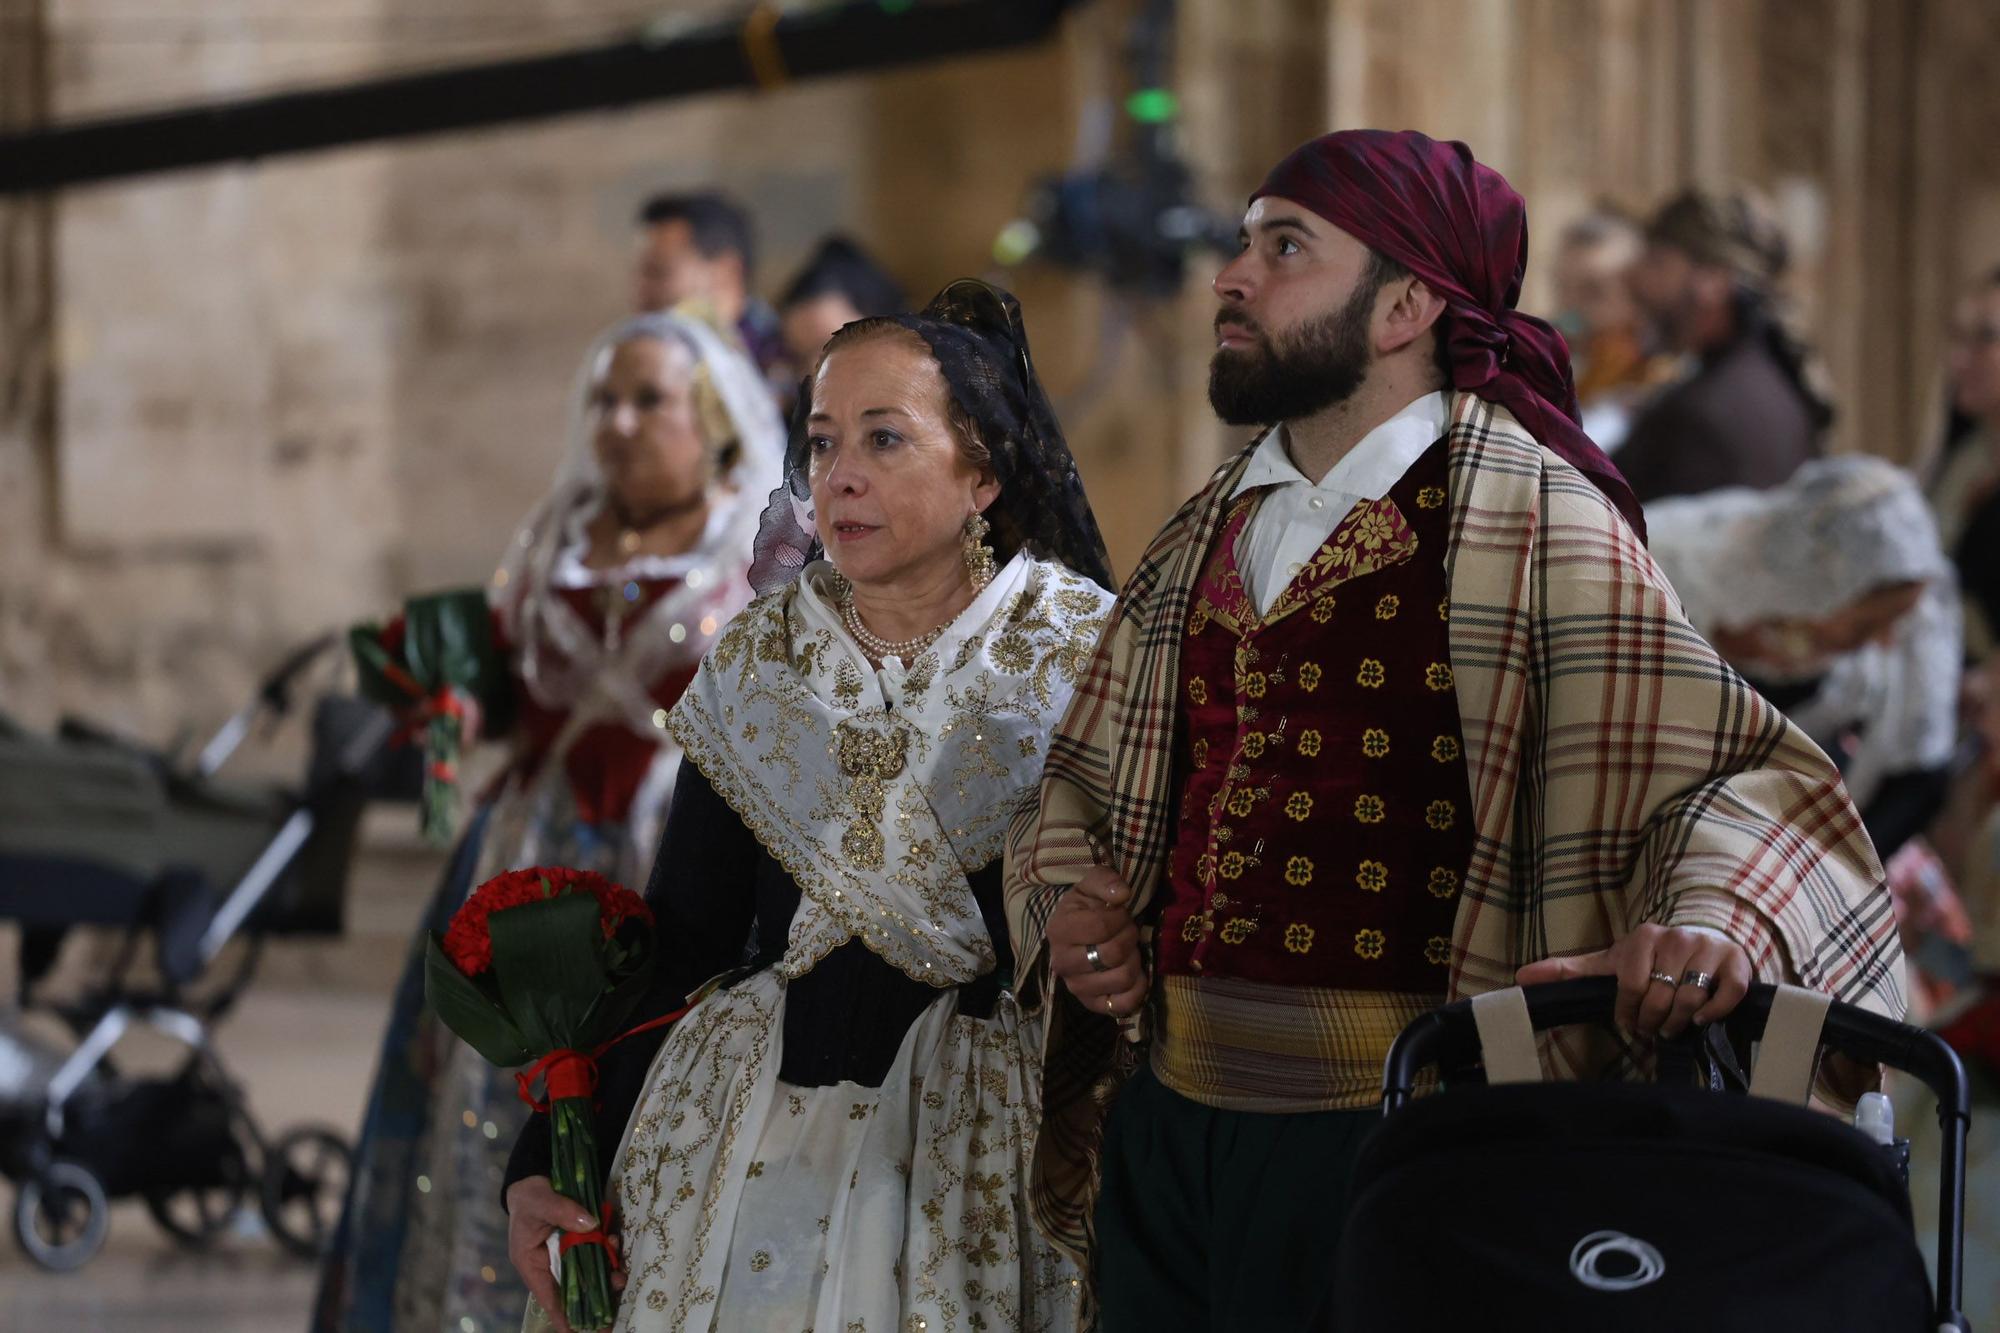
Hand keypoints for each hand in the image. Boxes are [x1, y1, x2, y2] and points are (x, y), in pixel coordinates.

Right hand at [506, 1176, 623, 1332]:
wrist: (536, 1178)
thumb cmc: (531, 1195)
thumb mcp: (542, 1201)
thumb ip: (563, 1211)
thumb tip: (590, 1224)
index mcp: (531, 1263)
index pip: (548, 1297)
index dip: (564, 1316)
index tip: (579, 1332)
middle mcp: (548, 1265)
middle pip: (572, 1288)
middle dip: (594, 1296)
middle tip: (613, 1308)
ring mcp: (564, 1254)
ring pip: (586, 1272)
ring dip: (604, 1273)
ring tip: (620, 1276)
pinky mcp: (577, 1242)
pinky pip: (593, 1253)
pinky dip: (605, 1251)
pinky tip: (614, 1243)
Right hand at [1045, 866, 1149, 1018]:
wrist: (1079, 932)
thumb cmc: (1087, 907)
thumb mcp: (1092, 884)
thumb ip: (1106, 881)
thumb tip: (1122, 895)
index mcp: (1059, 930)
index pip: (1101, 927)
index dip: (1120, 918)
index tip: (1121, 913)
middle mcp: (1061, 962)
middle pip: (1112, 954)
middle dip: (1129, 938)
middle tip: (1127, 931)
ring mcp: (1075, 987)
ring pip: (1122, 978)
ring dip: (1134, 961)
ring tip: (1128, 951)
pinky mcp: (1091, 1005)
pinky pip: (1123, 1005)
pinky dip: (1137, 989)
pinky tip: (1134, 974)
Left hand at [1515, 924, 1752, 1039]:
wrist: (1705, 942)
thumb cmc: (1652, 958)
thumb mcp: (1611, 962)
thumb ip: (1569, 971)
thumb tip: (1520, 977)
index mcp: (1643, 937)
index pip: (1631, 985)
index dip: (1628, 1012)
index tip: (1629, 1021)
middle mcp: (1678, 938)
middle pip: (1660, 996)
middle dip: (1652, 1021)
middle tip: (1651, 1028)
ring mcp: (1709, 949)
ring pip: (1690, 999)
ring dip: (1678, 1023)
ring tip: (1672, 1027)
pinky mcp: (1737, 963)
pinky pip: (1728, 994)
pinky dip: (1713, 1012)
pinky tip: (1700, 1019)